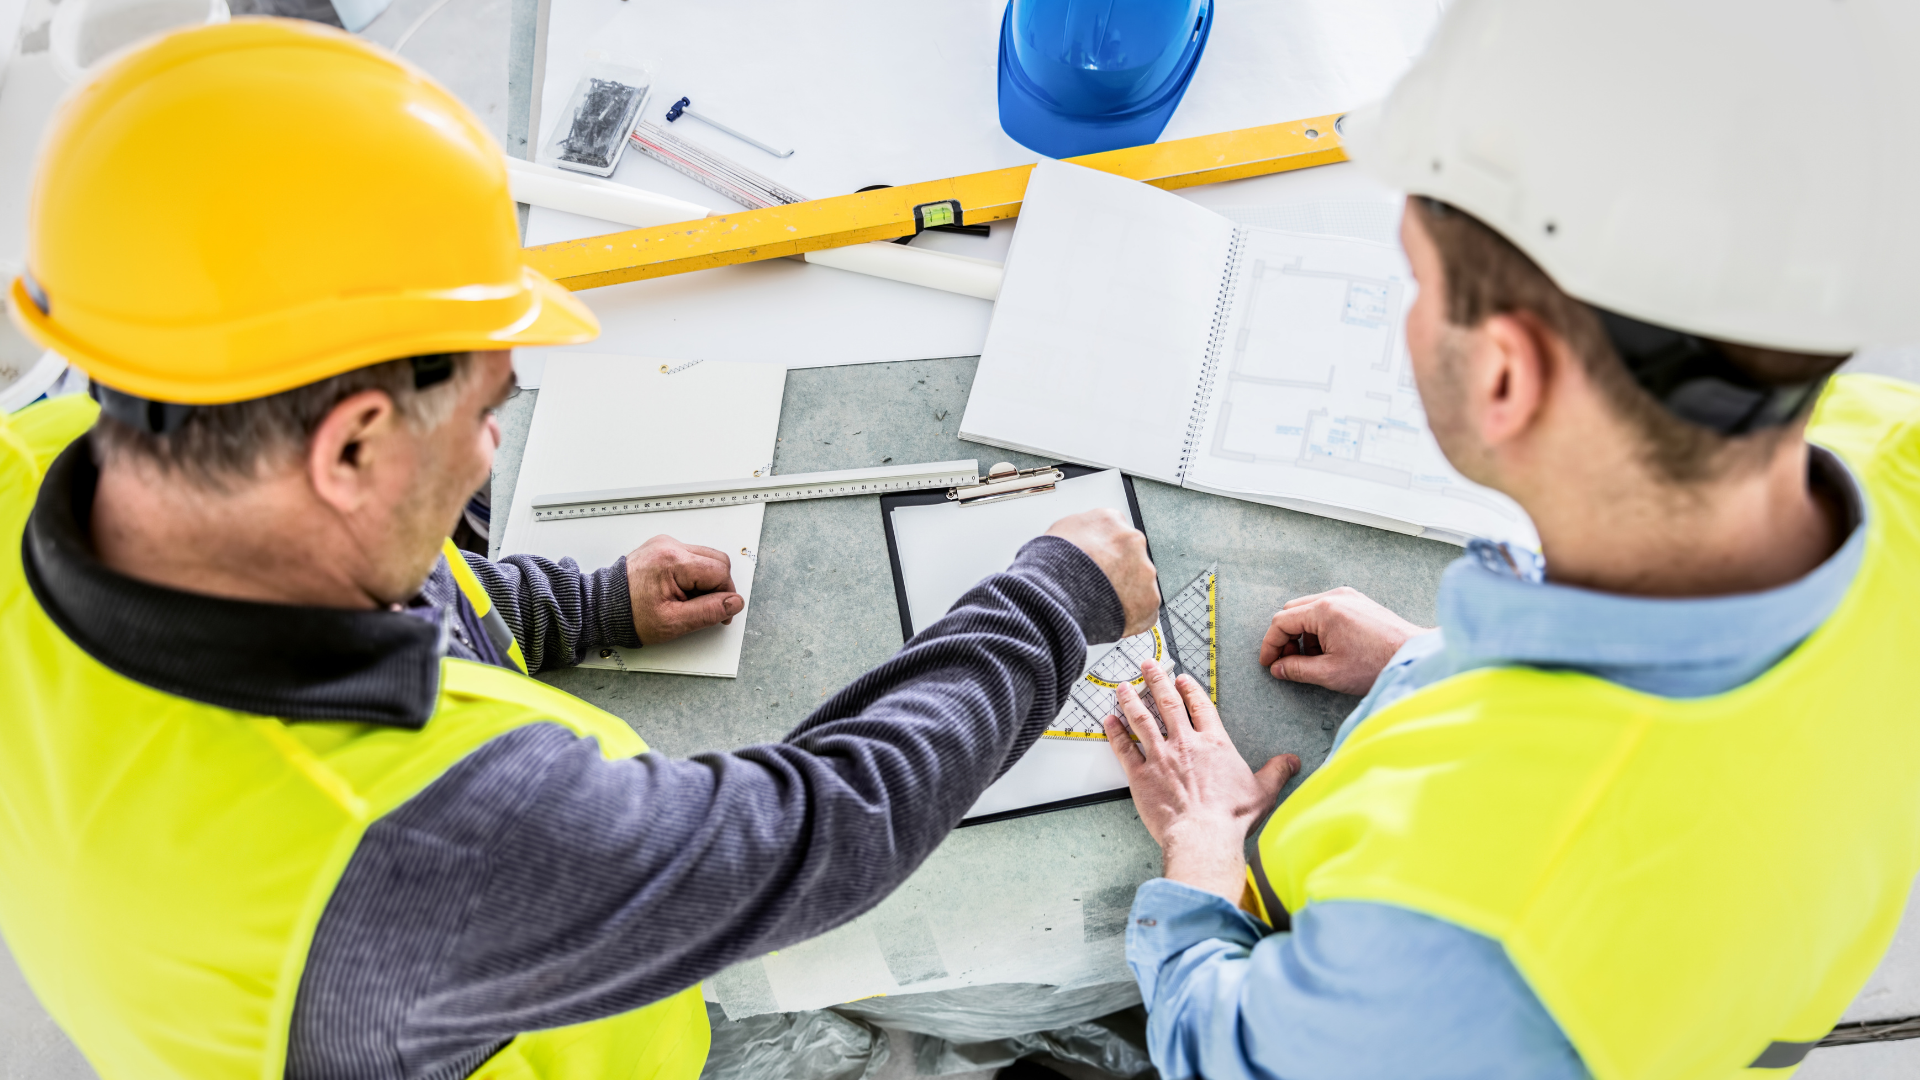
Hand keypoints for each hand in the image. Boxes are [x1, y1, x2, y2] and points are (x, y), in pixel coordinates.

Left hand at [625, 535, 743, 644]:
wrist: (601, 607)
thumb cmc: (630, 615)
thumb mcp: (673, 622)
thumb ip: (708, 612)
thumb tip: (734, 603)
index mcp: (672, 561)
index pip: (720, 571)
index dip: (726, 595)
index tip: (720, 614)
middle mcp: (669, 546)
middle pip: (717, 560)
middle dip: (717, 586)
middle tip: (703, 608)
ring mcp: (665, 545)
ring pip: (705, 559)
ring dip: (705, 581)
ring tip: (686, 600)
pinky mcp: (661, 548)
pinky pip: (691, 558)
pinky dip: (692, 576)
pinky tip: (679, 591)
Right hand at [1045, 508, 1159, 636]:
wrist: (1053, 596)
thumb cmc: (1050, 567)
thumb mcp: (1059, 533)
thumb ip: (1081, 534)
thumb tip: (1081, 542)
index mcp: (1109, 520)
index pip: (1116, 534)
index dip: (1106, 553)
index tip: (1099, 565)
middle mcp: (1132, 539)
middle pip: (1131, 557)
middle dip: (1119, 572)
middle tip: (1099, 587)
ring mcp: (1145, 570)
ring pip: (1140, 584)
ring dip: (1125, 594)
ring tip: (1099, 605)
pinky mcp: (1150, 599)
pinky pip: (1144, 610)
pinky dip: (1131, 616)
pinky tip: (1110, 616)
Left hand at [1102, 659, 1300, 901]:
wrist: (1202, 835)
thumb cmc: (1231, 816)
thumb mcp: (1263, 791)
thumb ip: (1277, 771)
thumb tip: (1294, 760)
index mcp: (1213, 743)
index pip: (1200, 706)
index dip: (1190, 689)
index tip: (1181, 678)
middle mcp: (1185, 743)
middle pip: (1168, 703)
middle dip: (1156, 680)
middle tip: (1147, 664)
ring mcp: (1160, 757)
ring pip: (1142, 719)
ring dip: (1131, 700)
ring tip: (1122, 686)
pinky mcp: (1140, 776)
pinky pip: (1124, 749)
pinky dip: (1114, 733)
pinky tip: (1108, 720)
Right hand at [1258, 586, 1428, 695]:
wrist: (1413, 657)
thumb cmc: (1376, 664)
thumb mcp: (1330, 673)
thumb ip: (1297, 670)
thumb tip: (1279, 668)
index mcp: (1324, 610)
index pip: (1281, 622)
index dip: (1270, 644)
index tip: (1269, 663)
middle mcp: (1335, 596)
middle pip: (1293, 612)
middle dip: (1286, 638)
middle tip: (1287, 662)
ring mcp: (1349, 597)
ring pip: (1310, 610)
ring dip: (1303, 634)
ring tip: (1313, 660)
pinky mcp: (1359, 603)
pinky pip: (1328, 610)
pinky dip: (1320, 629)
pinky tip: (1330, 650)